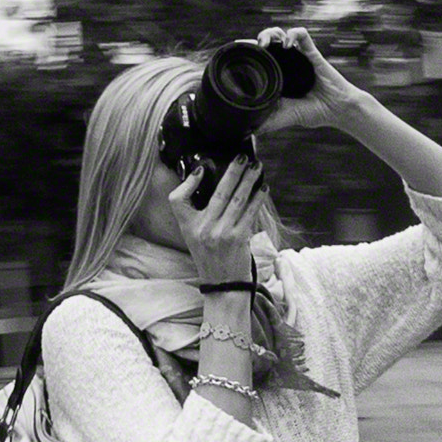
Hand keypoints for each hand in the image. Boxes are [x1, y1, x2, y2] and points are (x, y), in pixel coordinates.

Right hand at [169, 156, 266, 283]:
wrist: (222, 283)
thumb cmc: (209, 256)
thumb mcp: (192, 235)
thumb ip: (197, 213)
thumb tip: (211, 182)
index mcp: (188, 226)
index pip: (178, 199)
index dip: (188, 182)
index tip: (202, 169)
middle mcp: (203, 228)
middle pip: (219, 192)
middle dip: (233, 171)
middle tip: (242, 157)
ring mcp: (221, 233)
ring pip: (238, 199)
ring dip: (249, 180)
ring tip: (257, 167)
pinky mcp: (238, 238)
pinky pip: (250, 212)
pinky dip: (257, 198)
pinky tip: (263, 189)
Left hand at [255, 27, 365, 133]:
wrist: (337, 110)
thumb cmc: (313, 112)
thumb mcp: (285, 117)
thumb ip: (268, 122)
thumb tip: (248, 131)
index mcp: (277, 75)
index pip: (260, 58)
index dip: (249, 53)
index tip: (238, 54)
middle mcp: (286, 64)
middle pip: (267, 42)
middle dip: (257, 40)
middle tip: (251, 49)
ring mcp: (298, 57)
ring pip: (281, 34)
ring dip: (270, 34)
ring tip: (265, 44)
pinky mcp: (311, 53)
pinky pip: (302, 35)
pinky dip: (293, 35)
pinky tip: (288, 45)